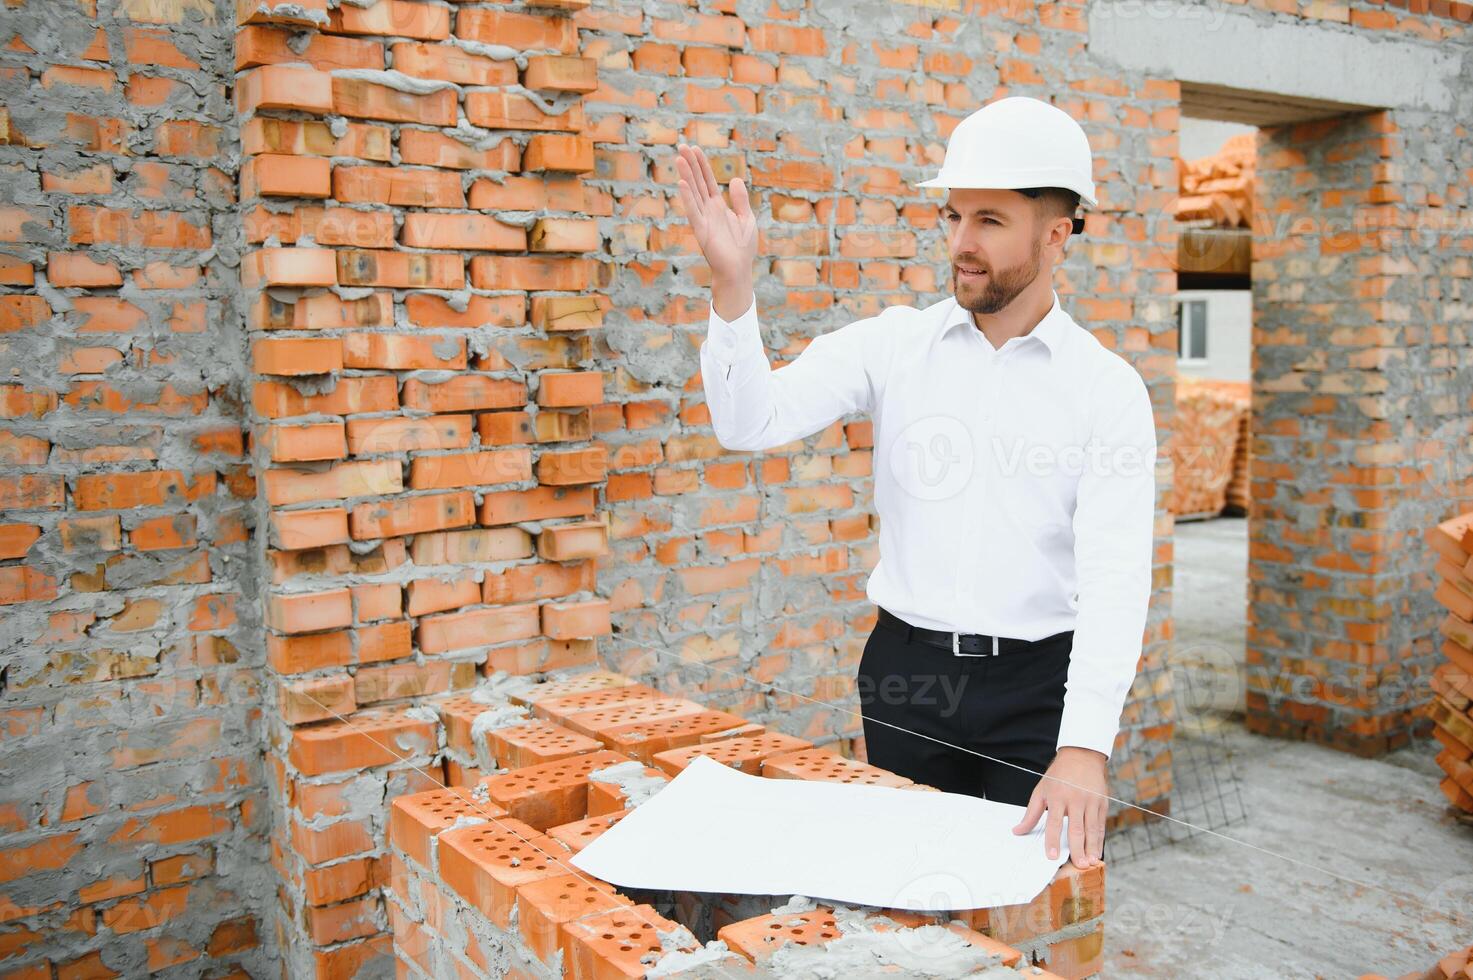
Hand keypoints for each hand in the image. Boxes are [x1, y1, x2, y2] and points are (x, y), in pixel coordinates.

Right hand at [673, 143, 756, 282]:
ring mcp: (703, 219)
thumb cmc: (742, 247)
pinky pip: (693, 211)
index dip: (702, 164)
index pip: (707, 180)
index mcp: (718, 206)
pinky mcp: (702, 230)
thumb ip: (740, 199)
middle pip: (697, 182)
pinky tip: (683, 183)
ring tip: (680, 158)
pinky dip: (688, 198)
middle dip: (690, 164)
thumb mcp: (746, 218)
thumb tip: (734, 179)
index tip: (695, 148)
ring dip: (686, 176)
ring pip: (693, 193)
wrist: (737, 269)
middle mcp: (708, 210)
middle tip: (681, 146)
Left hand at [1010, 747, 1107, 868]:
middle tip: (1079, 865)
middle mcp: (1076, 799)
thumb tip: (1017, 831)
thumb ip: (1031, 813)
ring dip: (1091, 847)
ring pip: (1092, 829)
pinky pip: (1101, 824)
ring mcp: (1091, 801)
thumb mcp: (1041, 790)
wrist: (1081, 755)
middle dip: (1077, 849)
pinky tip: (1097, 851)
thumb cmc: (1058, 774)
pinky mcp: (1102, 802)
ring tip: (1090, 863)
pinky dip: (1100, 839)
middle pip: (1077, 828)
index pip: (1054, 822)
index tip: (1051, 855)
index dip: (1053, 840)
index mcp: (1058, 795)